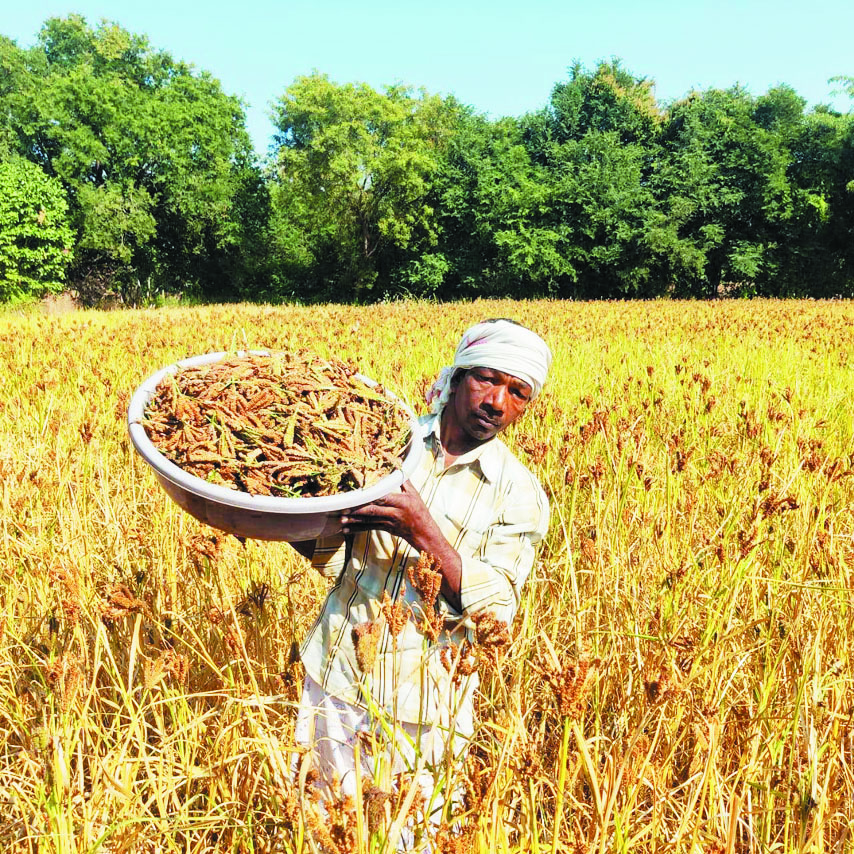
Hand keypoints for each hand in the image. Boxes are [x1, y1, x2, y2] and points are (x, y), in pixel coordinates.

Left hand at [340, 481, 462, 611]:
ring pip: (369, 521)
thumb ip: (404, 481)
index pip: (384, 498)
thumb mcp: (414, 494)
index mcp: (401, 502)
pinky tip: (346, 530)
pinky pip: (369, 528)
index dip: (372, 496)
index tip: (360, 494)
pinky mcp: (385, 529)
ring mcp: (388, 522)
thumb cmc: (420, 511)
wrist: (424, 533)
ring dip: (354, 521)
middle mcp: (394, 513)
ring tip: (342, 520)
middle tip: (344, 509)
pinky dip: (357, 529)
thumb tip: (397, 465)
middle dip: (358, 510)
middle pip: (374, 511)